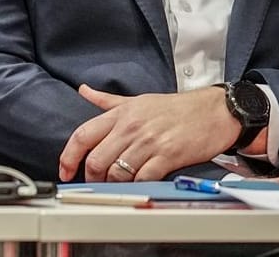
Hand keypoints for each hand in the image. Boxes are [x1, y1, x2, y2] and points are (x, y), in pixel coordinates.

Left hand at [57, 85, 239, 181]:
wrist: (214, 111)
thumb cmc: (176, 108)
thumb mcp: (138, 100)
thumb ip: (108, 101)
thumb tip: (84, 91)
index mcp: (121, 114)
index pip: (82, 135)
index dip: (68, 157)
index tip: (65, 171)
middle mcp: (131, 127)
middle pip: (96, 160)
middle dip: (92, 178)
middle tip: (97, 184)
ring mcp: (149, 142)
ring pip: (116, 173)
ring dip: (114, 185)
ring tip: (119, 185)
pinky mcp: (167, 156)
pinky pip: (142, 178)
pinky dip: (136, 186)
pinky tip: (139, 185)